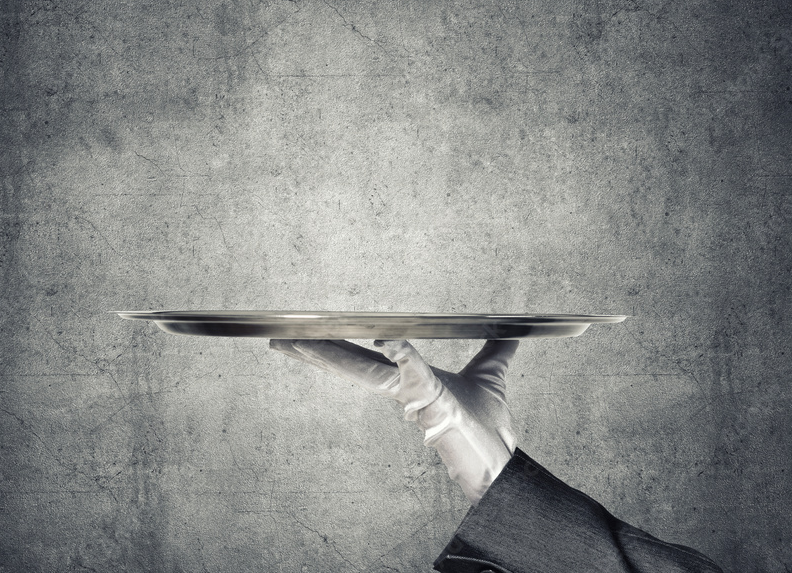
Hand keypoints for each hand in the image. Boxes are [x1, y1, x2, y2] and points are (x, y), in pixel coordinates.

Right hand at [270, 338, 519, 504]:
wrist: (501, 460)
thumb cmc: (490, 426)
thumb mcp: (491, 374)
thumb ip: (496, 349)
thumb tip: (509, 330)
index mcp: (408, 380)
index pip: (365, 358)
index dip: (337, 346)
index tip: (312, 334)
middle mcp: (402, 388)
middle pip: (350, 364)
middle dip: (315, 351)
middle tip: (282, 339)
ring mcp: (412, 394)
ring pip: (364, 370)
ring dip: (330, 355)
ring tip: (297, 342)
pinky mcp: (431, 399)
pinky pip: (413, 370)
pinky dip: (400, 353)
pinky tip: (387, 338)